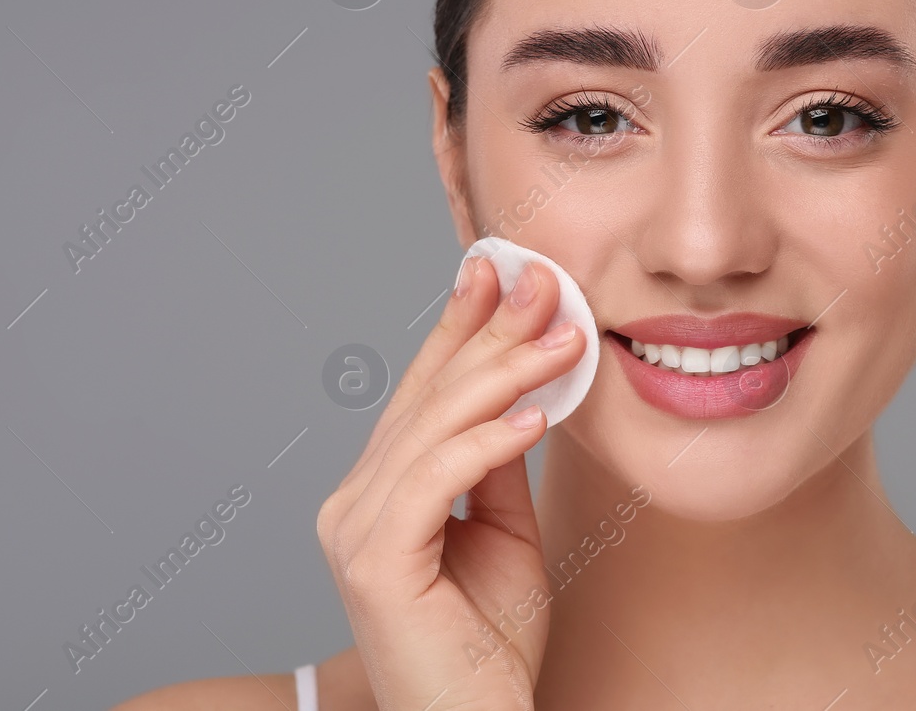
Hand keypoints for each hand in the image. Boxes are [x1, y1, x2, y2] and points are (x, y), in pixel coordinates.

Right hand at [316, 256, 583, 710]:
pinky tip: (537, 414)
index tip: (497, 270)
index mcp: (378, 492)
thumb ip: (500, 463)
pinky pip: (436, 479)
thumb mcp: (505, 531)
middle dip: (487, 332)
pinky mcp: (374, 562)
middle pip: (426, 397)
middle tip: (541, 283)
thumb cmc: (488, 645)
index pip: (422, 393)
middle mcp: (352, 502)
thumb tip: (523, 389)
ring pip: (433, 428)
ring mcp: (353, 531)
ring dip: (504, 375)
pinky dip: (489, 441)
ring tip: (563, 339)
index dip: (459, 328)